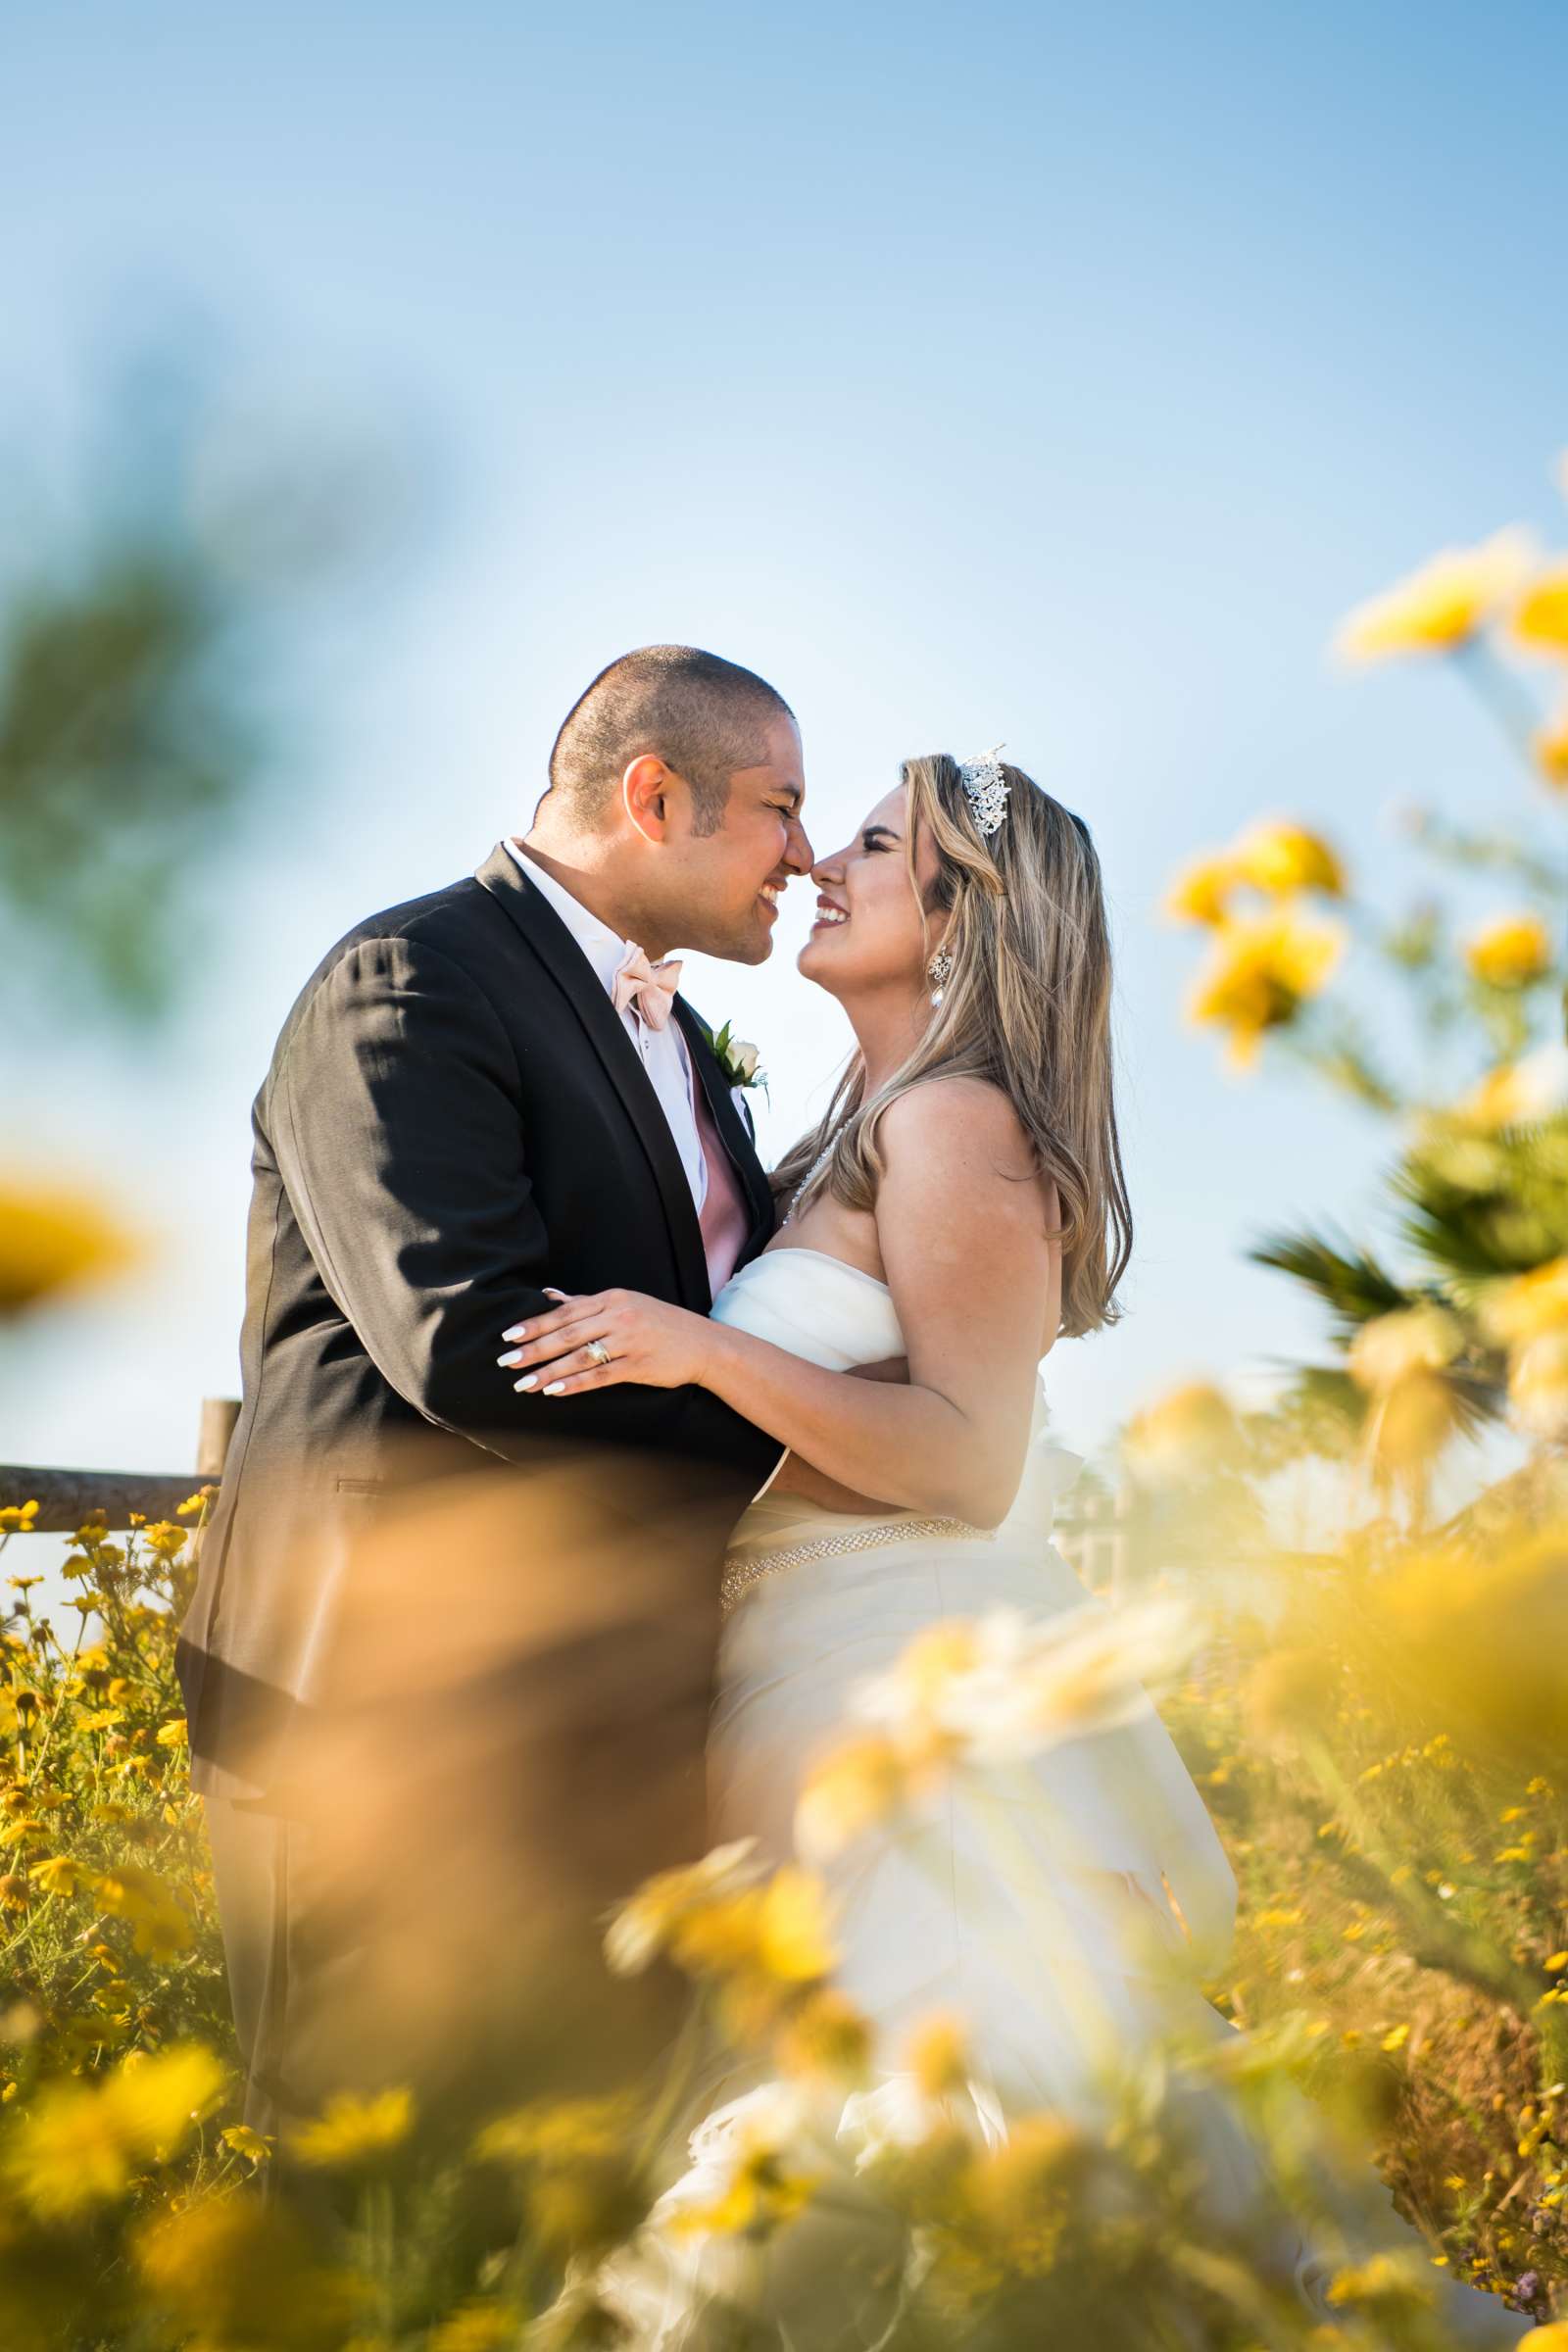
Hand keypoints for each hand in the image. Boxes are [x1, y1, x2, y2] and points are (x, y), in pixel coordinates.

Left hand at [497, 1288, 714, 1397]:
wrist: (703, 1344)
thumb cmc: (660, 1323)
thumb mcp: (625, 1304)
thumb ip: (585, 1303)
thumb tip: (549, 1295)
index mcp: (612, 1298)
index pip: (566, 1312)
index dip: (535, 1324)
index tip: (509, 1335)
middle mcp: (619, 1316)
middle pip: (568, 1334)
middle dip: (534, 1348)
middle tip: (506, 1361)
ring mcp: (630, 1341)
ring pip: (580, 1356)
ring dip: (549, 1371)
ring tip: (523, 1383)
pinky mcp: (639, 1365)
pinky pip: (601, 1376)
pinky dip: (575, 1383)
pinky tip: (554, 1391)